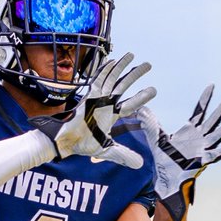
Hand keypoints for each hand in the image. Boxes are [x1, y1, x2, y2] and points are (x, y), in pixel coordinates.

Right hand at [31, 52, 155, 169]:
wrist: (67, 140)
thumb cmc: (84, 144)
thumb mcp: (107, 150)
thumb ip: (123, 155)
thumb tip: (141, 165)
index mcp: (111, 114)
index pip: (131, 103)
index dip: (142, 97)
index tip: (153, 90)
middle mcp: (106, 103)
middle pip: (124, 85)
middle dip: (135, 74)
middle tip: (148, 65)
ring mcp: (97, 97)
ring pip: (113, 78)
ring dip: (122, 66)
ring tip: (133, 55)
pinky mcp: (88, 94)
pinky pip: (98, 78)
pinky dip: (105, 69)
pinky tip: (113, 60)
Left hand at [139, 85, 220, 220]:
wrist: (165, 178)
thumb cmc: (164, 160)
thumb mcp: (156, 138)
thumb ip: (150, 124)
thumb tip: (140, 109)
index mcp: (190, 131)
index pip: (200, 111)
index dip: (205, 99)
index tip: (212, 86)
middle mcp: (199, 138)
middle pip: (214, 118)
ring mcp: (202, 149)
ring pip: (219, 134)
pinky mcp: (201, 161)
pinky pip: (215, 156)